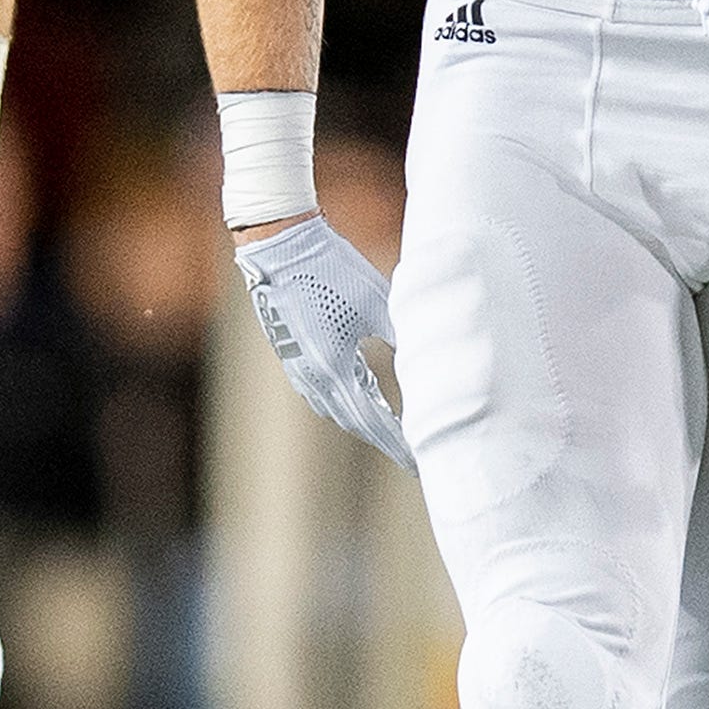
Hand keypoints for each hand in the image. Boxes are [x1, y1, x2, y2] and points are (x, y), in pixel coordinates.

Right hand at [233, 214, 412, 468]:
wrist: (278, 246)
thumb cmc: (330, 268)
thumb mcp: (376, 301)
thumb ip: (402, 335)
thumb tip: (431, 361)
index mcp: (335, 367)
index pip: (373, 421)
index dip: (397, 444)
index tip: (419, 463)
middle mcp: (312, 375)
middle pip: (353, 422)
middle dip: (384, 439)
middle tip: (412, 453)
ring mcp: (298, 366)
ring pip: (335, 407)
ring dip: (363, 422)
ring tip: (392, 431)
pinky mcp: (292, 352)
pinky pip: (322, 390)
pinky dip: (346, 401)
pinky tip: (361, 395)